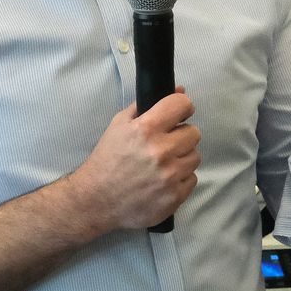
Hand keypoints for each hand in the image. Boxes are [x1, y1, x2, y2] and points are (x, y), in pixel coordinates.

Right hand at [69, 90, 200, 231]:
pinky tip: (163, 180)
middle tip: (166, 143)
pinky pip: (192, 179)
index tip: (178, 114)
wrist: (95, 200)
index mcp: (146, 129)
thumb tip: (179, 91)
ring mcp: (169, 176)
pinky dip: (180, 179)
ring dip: (182, 158)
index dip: (182, 107)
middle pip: (194, 133)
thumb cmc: (107, 160)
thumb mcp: (119, 125)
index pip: (182, 105)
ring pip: (195, 157)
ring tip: (163, 164)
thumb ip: (146, 106)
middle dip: (181, 136)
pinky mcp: (174, 196)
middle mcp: (160, 151)